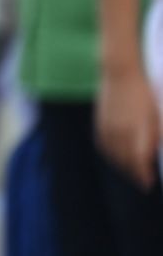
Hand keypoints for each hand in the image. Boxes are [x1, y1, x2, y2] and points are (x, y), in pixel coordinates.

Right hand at [97, 65, 161, 188]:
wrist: (120, 73)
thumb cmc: (144, 91)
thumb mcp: (156, 113)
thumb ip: (156, 134)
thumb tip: (155, 151)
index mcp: (137, 128)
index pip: (139, 160)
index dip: (143, 174)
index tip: (148, 183)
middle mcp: (120, 130)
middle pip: (125, 160)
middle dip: (133, 174)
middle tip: (141, 181)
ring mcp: (108, 127)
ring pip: (113, 155)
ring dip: (121, 166)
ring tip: (130, 172)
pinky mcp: (100, 122)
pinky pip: (103, 145)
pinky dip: (110, 155)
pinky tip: (116, 157)